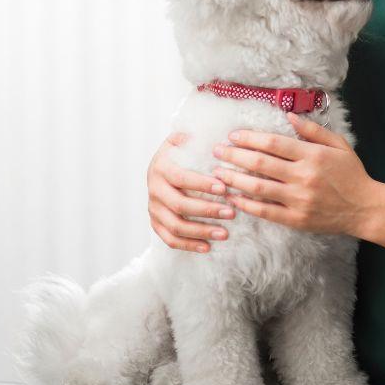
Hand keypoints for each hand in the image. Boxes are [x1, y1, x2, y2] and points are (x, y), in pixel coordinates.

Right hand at [147, 131, 236, 252]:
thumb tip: (217, 139)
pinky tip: (207, 247)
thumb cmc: (179, 152)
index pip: (182, 178)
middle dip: (208, 210)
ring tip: (224, 234)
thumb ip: (194, 137)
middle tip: (231, 213)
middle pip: (180, 205)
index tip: (224, 188)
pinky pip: (169, 239)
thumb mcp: (182, 139)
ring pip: (175, 226)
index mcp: (161, 167)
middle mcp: (154, 189)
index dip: (202, 184)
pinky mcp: (156, 223)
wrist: (159, 165)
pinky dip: (188, 245)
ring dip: (201, 231)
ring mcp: (153, 208)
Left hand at [211, 111, 380, 236]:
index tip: (233, 136)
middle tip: (216, 151)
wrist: (364, 209)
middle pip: (260, 163)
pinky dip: (246, 204)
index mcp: (312, 156)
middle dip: (234, 155)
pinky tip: (233, 198)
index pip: (273, 143)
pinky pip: (265, 211)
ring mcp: (298, 200)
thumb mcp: (338, 145)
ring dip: (234, 179)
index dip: (250, 138)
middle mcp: (303, 177)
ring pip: (257, 188)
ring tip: (217, 173)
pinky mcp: (296, 219)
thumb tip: (289, 116)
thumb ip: (313, 130)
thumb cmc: (351, 174)